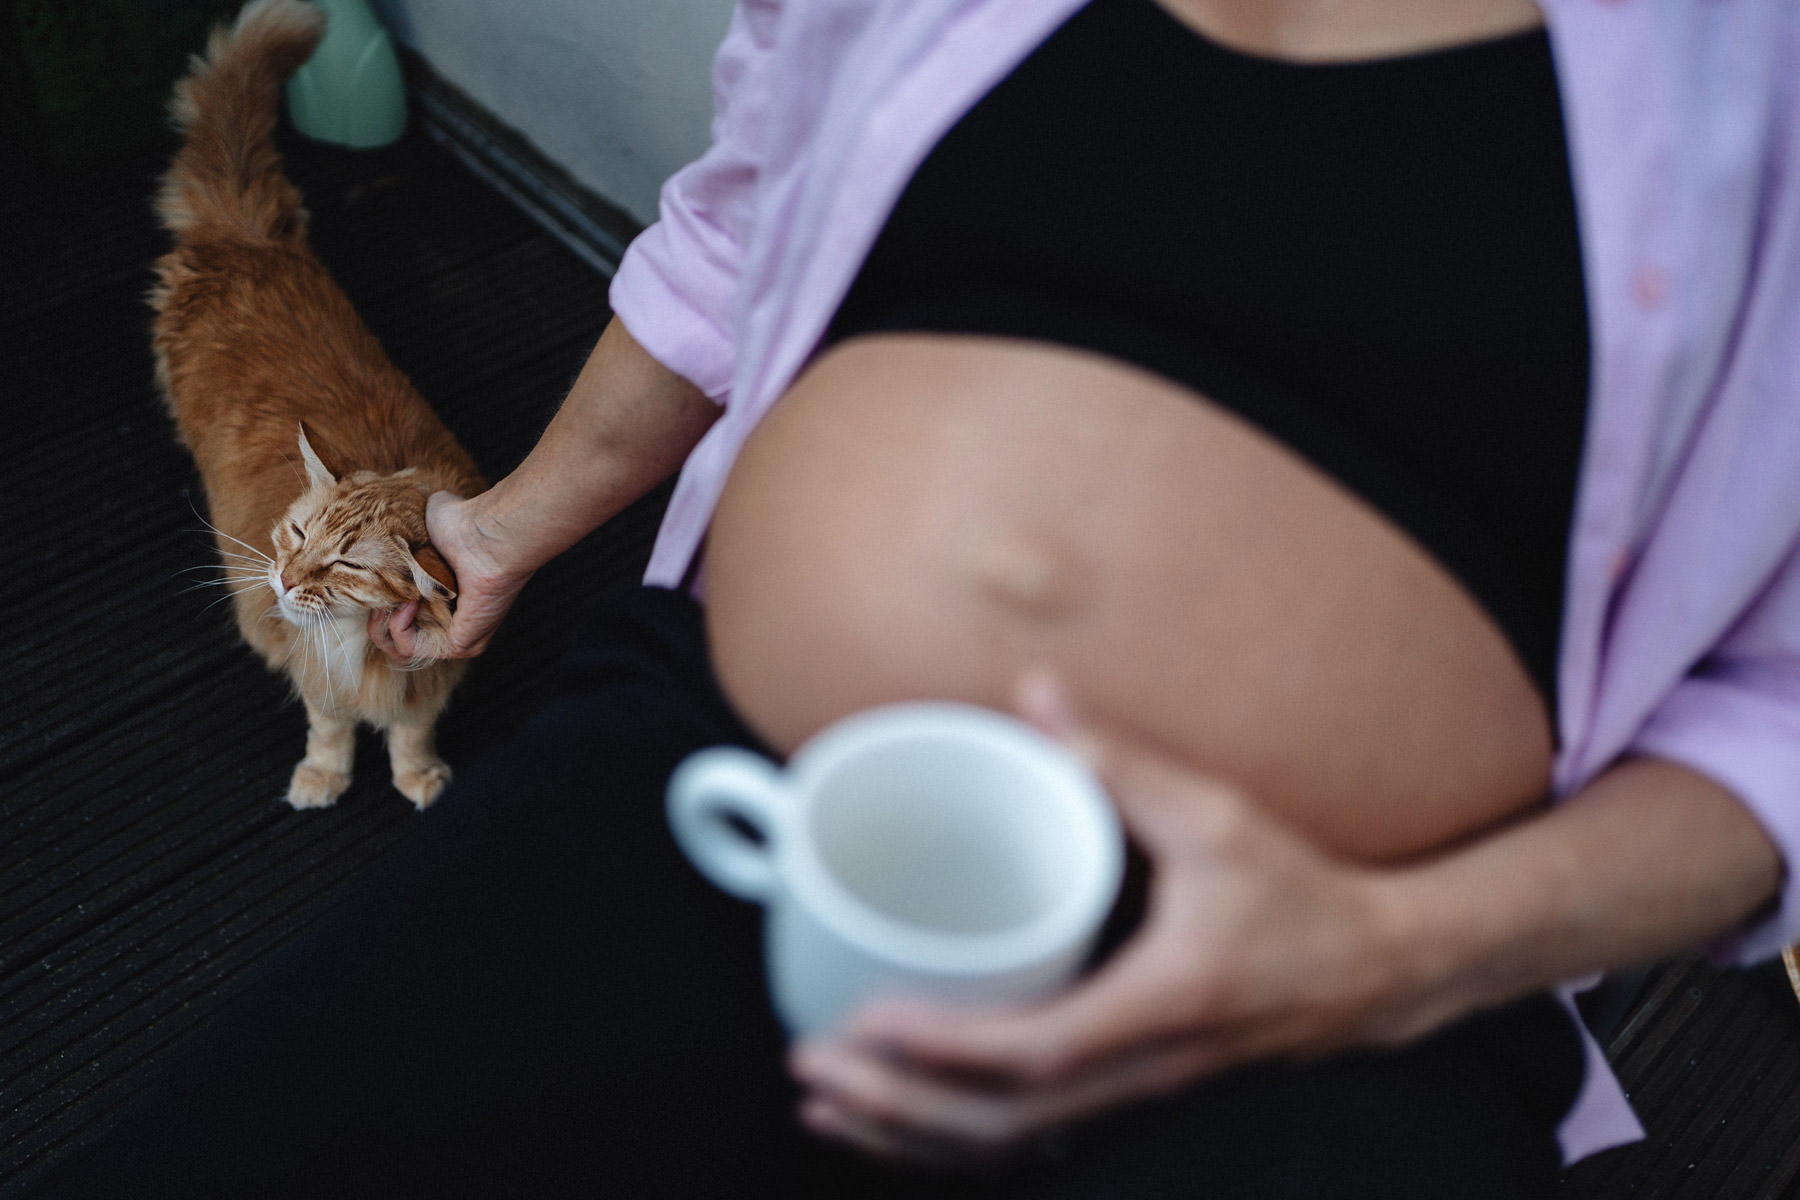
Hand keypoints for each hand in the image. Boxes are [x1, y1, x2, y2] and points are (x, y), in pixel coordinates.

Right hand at [368, 491, 532, 660]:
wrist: (484, 532)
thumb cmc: (462, 523)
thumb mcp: (423, 524)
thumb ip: (406, 532)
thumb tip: (393, 527)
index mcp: (443, 597)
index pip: (403, 619)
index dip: (380, 605)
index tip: (372, 583)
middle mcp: (452, 620)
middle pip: (397, 640)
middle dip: (376, 620)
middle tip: (376, 596)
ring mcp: (458, 635)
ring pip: (403, 650)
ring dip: (383, 626)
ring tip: (387, 601)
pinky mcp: (461, 644)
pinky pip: (415, 649)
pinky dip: (399, 629)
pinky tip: (405, 603)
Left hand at [788, 671, 1452, 1166]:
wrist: (1376, 971)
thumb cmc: (1299, 895)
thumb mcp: (1218, 816)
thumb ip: (1122, 760)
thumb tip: (1037, 695)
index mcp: (1164, 1003)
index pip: (1040, 1051)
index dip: (946, 1048)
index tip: (867, 1023)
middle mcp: (1145, 1068)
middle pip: (1004, 1125)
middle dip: (898, 1109)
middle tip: (812, 1068)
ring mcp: (1138, 1093)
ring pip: (1013, 1147)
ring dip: (914, 1136)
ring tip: (829, 1106)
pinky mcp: (1131, 1092)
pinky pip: (1032, 1136)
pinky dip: (956, 1134)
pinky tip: (904, 1114)